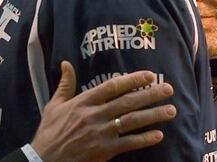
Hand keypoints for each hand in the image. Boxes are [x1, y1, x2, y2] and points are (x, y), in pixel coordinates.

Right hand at [30, 61, 176, 161]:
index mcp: (82, 102)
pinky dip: (144, 139)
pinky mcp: (104, 150)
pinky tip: (158, 135)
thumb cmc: (50, 131)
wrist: (45, 158)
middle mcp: (94, 115)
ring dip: (153, 115)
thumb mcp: (54, 104)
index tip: (149, 75)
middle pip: (127, 102)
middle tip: (168, 88)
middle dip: (149, 94)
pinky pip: (128, 143)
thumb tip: (66, 62)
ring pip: (132, 121)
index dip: (131, 80)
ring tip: (171, 110)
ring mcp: (100, 133)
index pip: (111, 87)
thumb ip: (65, 84)